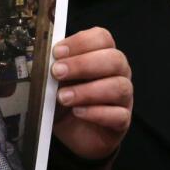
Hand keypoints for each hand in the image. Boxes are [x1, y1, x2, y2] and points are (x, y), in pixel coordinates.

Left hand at [50, 27, 131, 159]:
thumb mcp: (57, 80)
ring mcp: (124, 97)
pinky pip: (118, 115)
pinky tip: (78, 112)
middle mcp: (119, 72)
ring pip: (118, 87)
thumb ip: (56, 66)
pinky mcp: (122, 120)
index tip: (57, 52)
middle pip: (114, 59)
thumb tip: (45, 58)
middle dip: (83, 64)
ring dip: (88, 91)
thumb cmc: (67, 97)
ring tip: (63, 97)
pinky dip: (96, 113)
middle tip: (58, 72)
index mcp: (103, 54)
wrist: (73, 130)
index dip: (80, 42)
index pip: (102, 38)